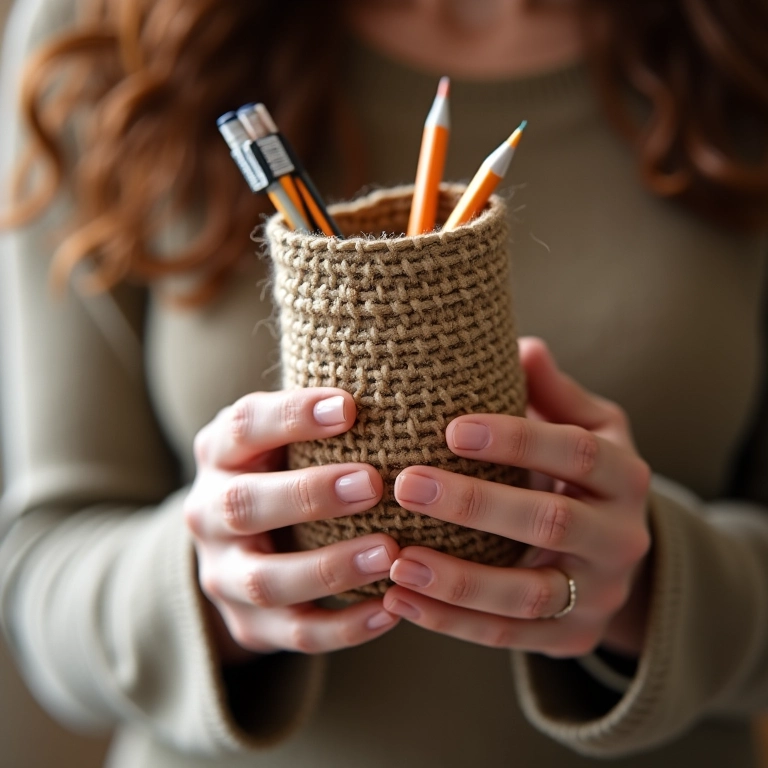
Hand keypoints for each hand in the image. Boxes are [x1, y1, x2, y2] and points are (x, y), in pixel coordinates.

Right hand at [183, 388, 400, 661]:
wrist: (238, 545)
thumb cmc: (283, 470)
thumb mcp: (285, 437)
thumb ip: (321, 417)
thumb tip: (403, 385)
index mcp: (219, 454)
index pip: (244, 427)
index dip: (291, 416)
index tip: (349, 406)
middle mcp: (208, 513)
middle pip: (244, 506)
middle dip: (308, 494)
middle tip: (371, 484)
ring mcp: (224, 575)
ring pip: (267, 581)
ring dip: (329, 568)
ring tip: (390, 553)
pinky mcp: (249, 625)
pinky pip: (295, 634)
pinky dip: (344, 628)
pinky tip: (390, 611)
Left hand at [384, 337, 651, 657]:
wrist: (613, 553)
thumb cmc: (582, 474)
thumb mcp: (587, 426)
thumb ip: (553, 392)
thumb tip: (521, 346)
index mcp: (624, 475)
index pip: (576, 451)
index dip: (517, 440)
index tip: (450, 428)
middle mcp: (622, 537)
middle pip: (551, 523)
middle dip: (476, 506)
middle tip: (406, 484)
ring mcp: (600, 594)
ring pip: (529, 594)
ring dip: (459, 581)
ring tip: (397, 560)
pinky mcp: (571, 638)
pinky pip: (508, 636)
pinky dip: (451, 623)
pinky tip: (398, 600)